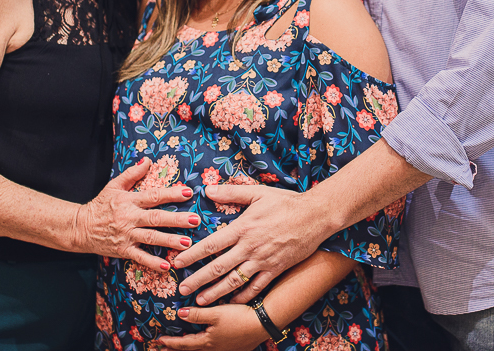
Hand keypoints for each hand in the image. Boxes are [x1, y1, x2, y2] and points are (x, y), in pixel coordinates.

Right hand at [71, 158, 197, 265]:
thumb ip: (131, 174)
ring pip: (151, 238)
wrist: (80, 227)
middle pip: (156, 218)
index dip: (171, 194)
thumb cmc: (100, 205)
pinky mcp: (123, 250)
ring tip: (187, 244)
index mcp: (129, 200)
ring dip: (170, 241)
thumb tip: (147, 161)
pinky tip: (167, 267)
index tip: (188, 193)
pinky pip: (140, 257)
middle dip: (176, 219)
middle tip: (195, 220)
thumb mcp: (113, 186)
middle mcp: (129, 218)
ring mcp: (126, 235)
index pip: (153, 196)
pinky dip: (153, 263)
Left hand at [154, 304, 265, 350]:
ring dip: (191, 349)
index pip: (184, 344)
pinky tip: (208, 343)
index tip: (159, 340)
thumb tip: (180, 314)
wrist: (262, 325)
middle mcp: (214, 349)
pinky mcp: (234, 347)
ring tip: (184, 347)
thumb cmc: (238, 318)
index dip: (171, 342)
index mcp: (207, 342)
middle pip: (191, 350)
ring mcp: (225, 349)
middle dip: (177, 349)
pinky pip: (214, 349)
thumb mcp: (216, 314)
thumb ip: (197, 315)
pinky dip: (205, 347)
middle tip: (164, 349)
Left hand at [174, 184, 329, 304]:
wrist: (315, 216)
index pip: (211, 245)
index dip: (192, 256)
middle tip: (181, 290)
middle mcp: (250, 247)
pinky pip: (256, 287)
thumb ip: (231, 193)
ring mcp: (262, 261)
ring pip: (234, 281)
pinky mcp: (275, 269)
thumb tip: (208, 190)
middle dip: (197, 280)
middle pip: (218, 268)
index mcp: (243, 228)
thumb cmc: (286, 202)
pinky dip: (242, 296)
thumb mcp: (258, 192)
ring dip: (215, 293)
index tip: (177, 263)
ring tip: (200, 302)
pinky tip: (232, 301)